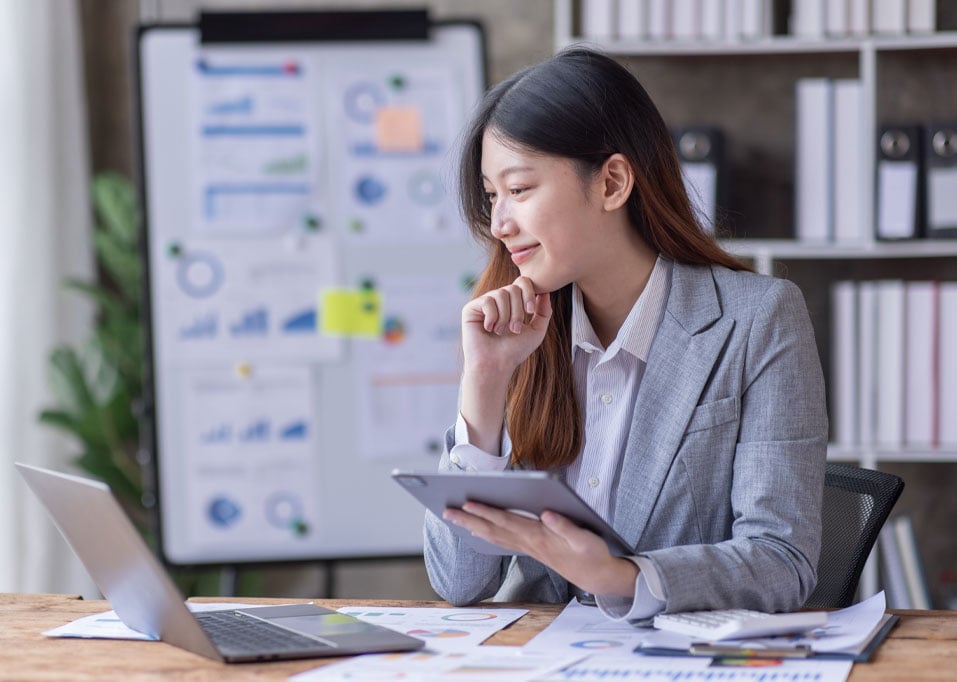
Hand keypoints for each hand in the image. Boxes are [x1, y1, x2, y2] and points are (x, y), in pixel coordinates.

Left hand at [443, 502, 637, 596]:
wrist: (598, 576)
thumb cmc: (592, 554)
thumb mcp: (585, 539)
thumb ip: (566, 526)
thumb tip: (547, 512)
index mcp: (539, 536)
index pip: (507, 521)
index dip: (487, 512)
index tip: (467, 503)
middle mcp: (529, 542)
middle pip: (493, 529)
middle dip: (468, 519)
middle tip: (446, 511)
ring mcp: (528, 547)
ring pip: (494, 536)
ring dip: (472, 527)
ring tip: (454, 518)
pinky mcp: (531, 549)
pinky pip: (502, 541)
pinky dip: (486, 535)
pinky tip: (477, 531)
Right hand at [460, 276, 551, 377]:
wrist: (496, 365)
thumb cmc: (515, 351)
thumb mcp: (536, 331)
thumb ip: (544, 311)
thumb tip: (545, 292)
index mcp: (512, 302)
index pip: (522, 282)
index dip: (529, 293)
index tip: (530, 311)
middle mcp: (497, 300)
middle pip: (513, 288)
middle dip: (517, 311)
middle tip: (514, 329)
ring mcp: (483, 303)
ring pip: (501, 294)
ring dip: (505, 317)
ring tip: (501, 332)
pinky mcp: (471, 308)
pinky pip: (487, 301)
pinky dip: (492, 317)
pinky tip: (488, 329)